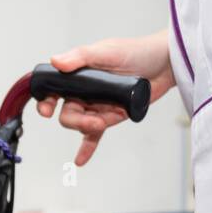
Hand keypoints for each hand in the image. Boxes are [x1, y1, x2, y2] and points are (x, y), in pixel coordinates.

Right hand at [36, 33, 174, 165]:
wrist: (165, 64)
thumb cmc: (138, 51)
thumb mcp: (107, 51)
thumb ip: (81, 57)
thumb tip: (56, 62)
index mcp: (79, 73)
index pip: (54, 88)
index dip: (46, 100)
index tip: (47, 109)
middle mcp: (85, 90)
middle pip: (67, 112)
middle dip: (75, 120)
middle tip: (92, 120)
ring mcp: (97, 105)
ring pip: (80, 124)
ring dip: (87, 127)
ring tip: (102, 123)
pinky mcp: (110, 117)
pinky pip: (94, 135)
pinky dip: (86, 148)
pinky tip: (80, 161)